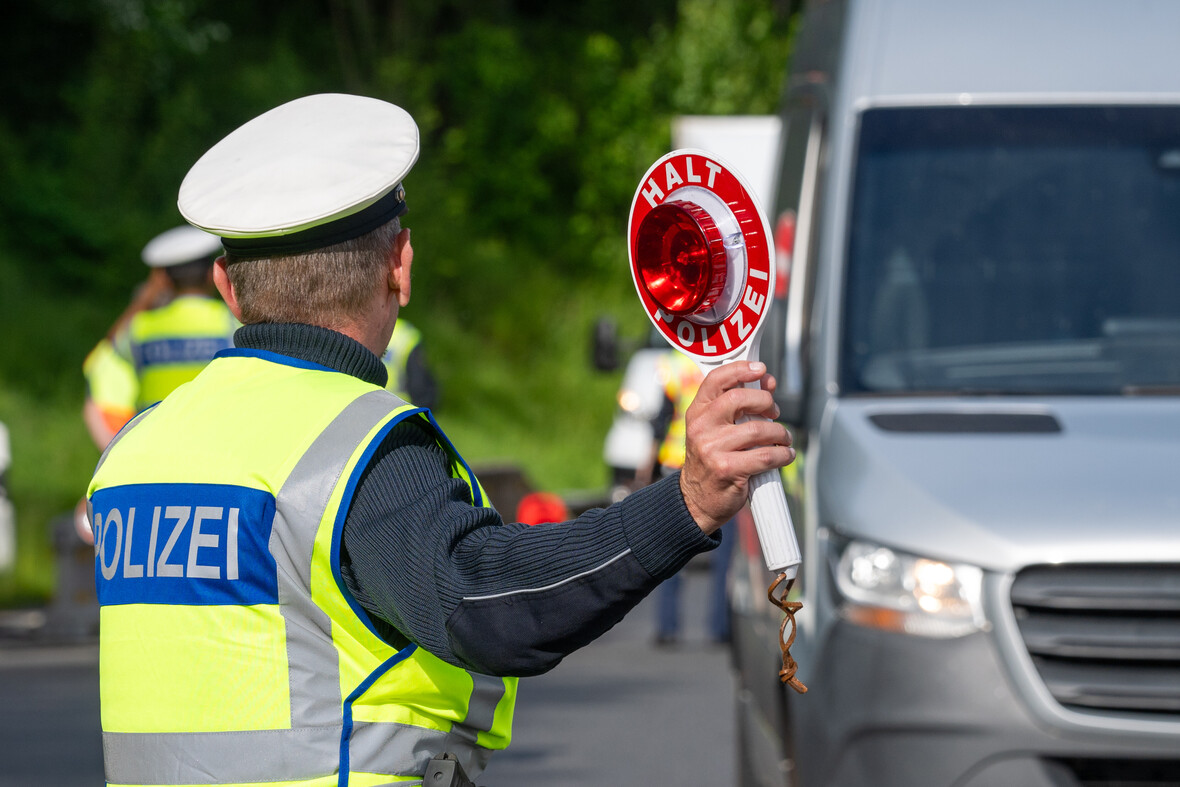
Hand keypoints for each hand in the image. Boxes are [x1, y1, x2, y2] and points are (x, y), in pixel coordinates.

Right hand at [679, 361, 794, 533]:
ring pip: (759, 430)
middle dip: (765, 402)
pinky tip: (785, 455)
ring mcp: (712, 449)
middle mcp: (701, 428)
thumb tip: (767, 383)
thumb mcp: (713, 429)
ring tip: (783, 438)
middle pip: (739, 399)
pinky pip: (766, 456)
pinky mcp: (727, 469)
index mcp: (697, 413)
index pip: (716, 380)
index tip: (761, 370)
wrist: (696, 500)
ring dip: (779, 433)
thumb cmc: (711, 461)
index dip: (741, 370)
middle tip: (774, 412)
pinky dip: (783, 454)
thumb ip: (736, 407)